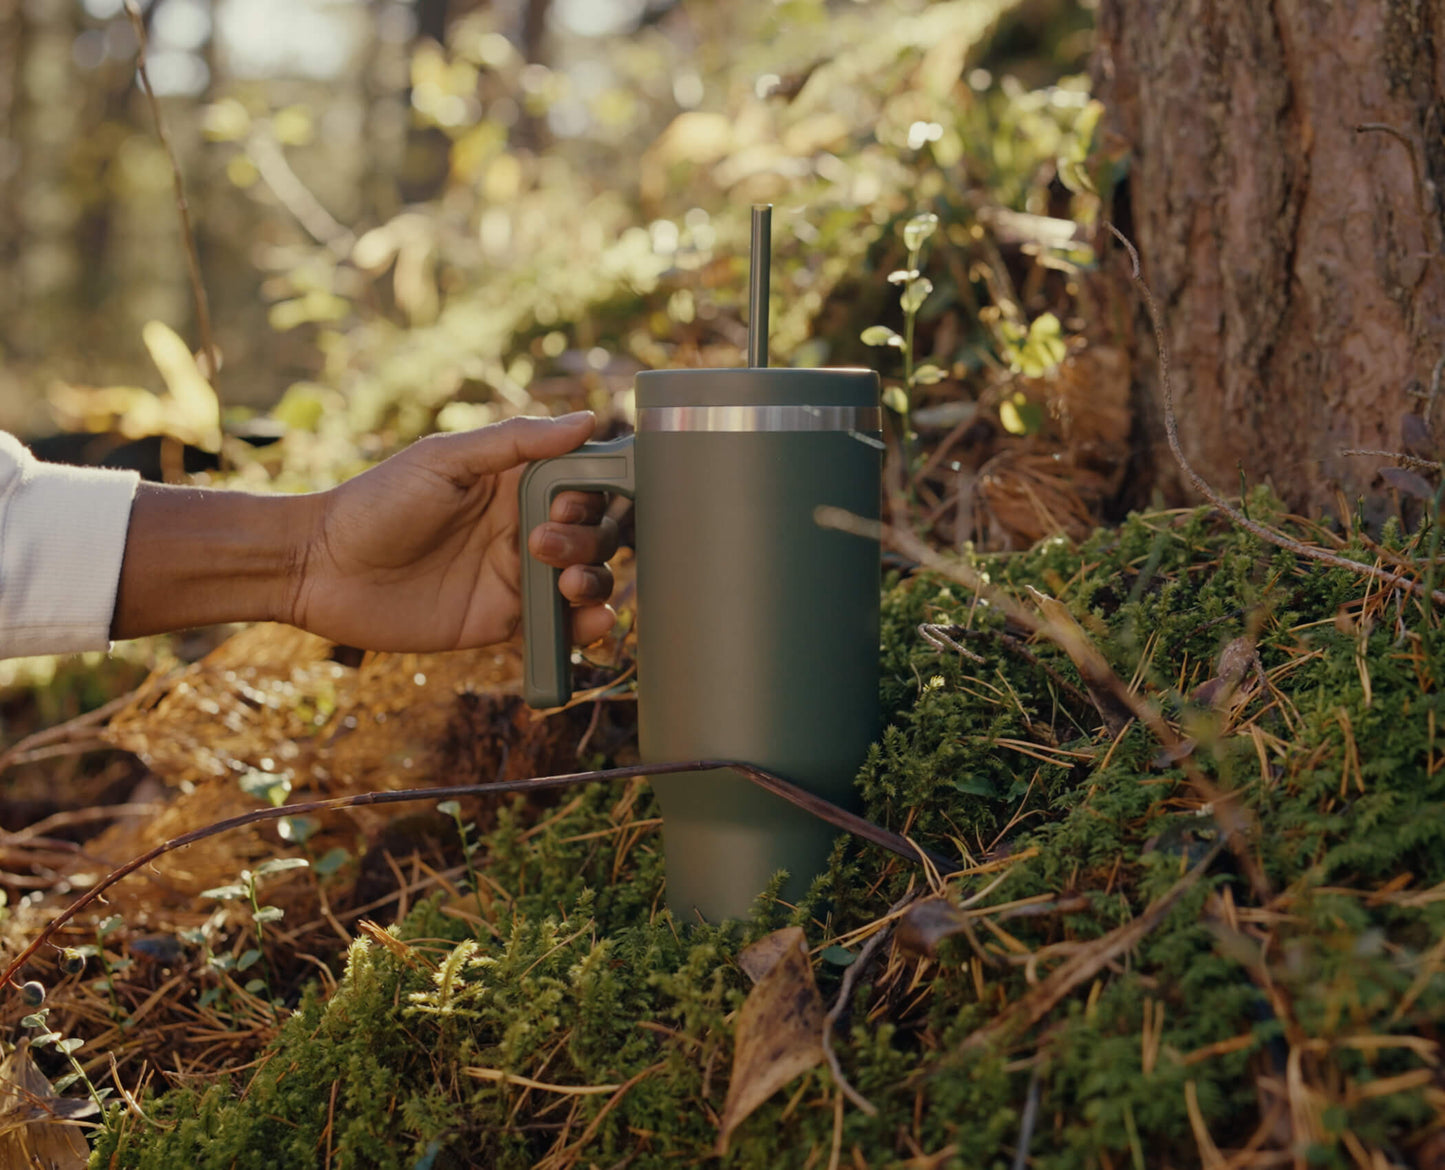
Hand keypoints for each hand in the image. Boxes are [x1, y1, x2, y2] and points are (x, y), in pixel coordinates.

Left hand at [289, 412, 618, 651]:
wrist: (321, 570)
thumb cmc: (376, 503)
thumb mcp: (444, 460)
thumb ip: (516, 441)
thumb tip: (587, 420)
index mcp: (515, 482)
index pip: (584, 481)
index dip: (595, 490)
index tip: (571, 500)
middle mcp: (524, 526)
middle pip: (595, 532)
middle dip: (590, 539)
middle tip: (542, 543)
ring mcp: (518, 576)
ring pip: (589, 578)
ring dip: (595, 581)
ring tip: (566, 584)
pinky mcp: (506, 621)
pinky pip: (561, 626)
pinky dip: (588, 627)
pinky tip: (592, 624)